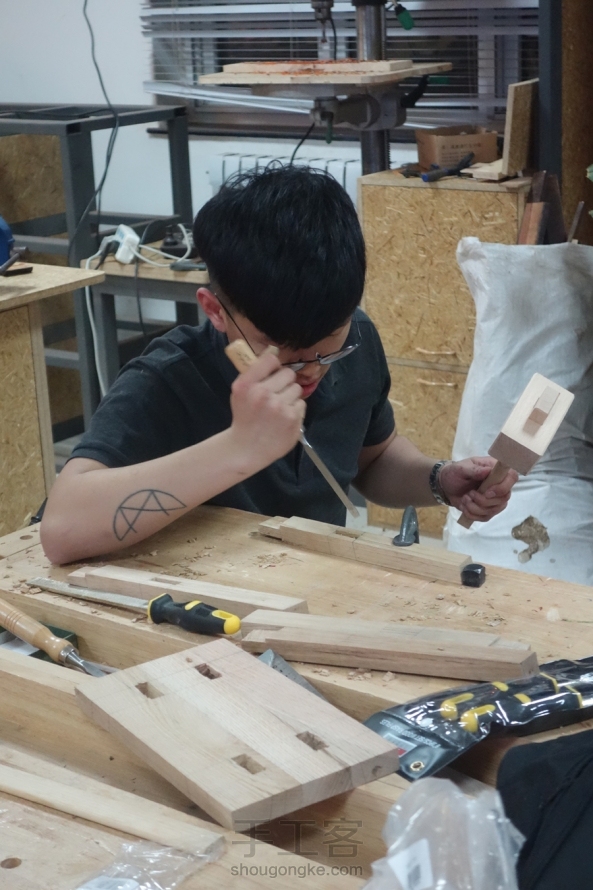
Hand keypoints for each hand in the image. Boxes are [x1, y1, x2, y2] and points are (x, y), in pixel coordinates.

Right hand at [229, 350, 304, 470]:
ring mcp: (280, 408)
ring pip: (296, 388)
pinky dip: (294, 410)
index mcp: (247, 385)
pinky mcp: (293, 419)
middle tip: (275, 394)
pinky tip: (283, 418)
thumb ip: (255, 371)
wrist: (247, 448)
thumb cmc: (244, 416)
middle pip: (288, 373)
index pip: (270, 360)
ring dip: (290, 396)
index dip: (273, 366)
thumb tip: (274, 350)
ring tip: (278, 408)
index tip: (271, 374)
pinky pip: (301, 404)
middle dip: (283, 382)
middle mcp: (263, 394)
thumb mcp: (240, 391)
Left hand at [439, 457, 517, 522]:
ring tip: (465, 499)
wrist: (446, 485)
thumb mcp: (460, 468)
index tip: (487, 492)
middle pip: (505, 497)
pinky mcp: (488, 510)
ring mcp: (495, 499)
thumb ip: (474, 469)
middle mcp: (499, 485)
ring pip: (495, 509)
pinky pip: (486, 517)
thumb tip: (487, 471)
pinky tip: (465, 506)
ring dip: (476, 507)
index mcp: (495, 470)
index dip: (503, 487)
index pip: (512, 477)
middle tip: (470, 494)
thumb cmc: (455, 473)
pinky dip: (472, 514)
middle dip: (484, 500)